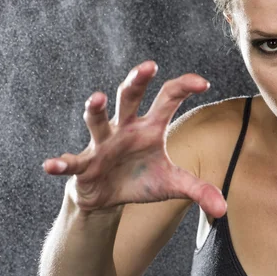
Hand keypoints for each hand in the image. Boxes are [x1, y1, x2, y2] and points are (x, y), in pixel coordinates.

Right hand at [43, 61, 226, 217]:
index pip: (168, 98)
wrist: (110, 197)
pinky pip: (72, 162)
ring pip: (97, 121)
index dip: (184, 87)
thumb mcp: (173, 184)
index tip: (204, 82)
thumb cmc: (142, 180)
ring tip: (97, 97)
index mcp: (150, 127)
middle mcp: (125, 128)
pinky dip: (62, 163)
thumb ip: (199, 190)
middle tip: (148, 66)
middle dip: (137, 81)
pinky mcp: (84, 165)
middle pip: (129, 98)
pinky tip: (52, 166)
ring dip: (95, 110)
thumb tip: (224, 209)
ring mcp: (102, 144)